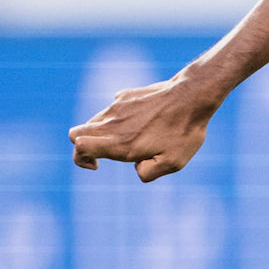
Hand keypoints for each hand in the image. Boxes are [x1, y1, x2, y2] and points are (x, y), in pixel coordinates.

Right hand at [69, 75, 216, 182]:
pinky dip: (118, 118)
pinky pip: (112, 109)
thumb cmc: (184, 132)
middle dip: (82, 147)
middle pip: (75, 133)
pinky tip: (142, 121)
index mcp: (120, 143)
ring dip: (102, 133)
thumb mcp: (172, 163)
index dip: (81, 160)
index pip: (80, 147)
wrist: (192, 96)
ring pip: (93, 121)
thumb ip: (147, 173)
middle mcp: (113, 123)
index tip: (98, 165)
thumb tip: (136, 168)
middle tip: (105, 154)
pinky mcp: (126, 95)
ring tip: (133, 138)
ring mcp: (117, 106)